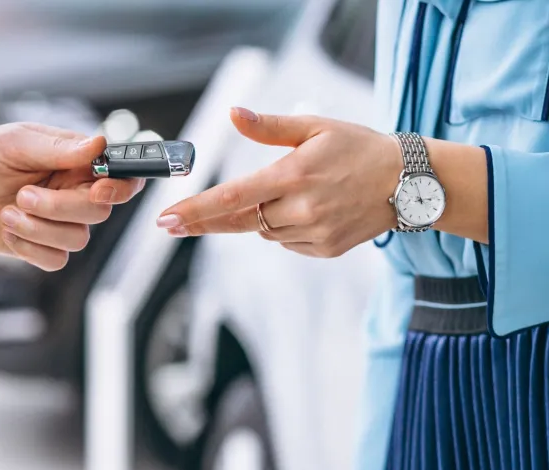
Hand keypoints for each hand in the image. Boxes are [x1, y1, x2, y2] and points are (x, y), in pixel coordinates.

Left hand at [0, 123, 144, 269]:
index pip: (120, 178)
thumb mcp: (17, 142)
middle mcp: (75, 193)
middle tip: (23, 195)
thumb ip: (59, 148)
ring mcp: (60, 222)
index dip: (120, 189)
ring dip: (38, 229)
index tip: (98, 191)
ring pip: (77, 240)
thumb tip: (99, 144)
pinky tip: (8, 229)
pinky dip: (29, 248)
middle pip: (99, 214)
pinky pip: (56, 261)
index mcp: (78, 163)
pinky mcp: (42, 246)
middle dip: (60, 209)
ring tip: (8, 212)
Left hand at [156, 108, 400, 257]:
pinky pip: (287, 242)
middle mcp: (302, 209)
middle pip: (241, 219)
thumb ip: (269, 126)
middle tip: (175, 222)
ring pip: (265, 231)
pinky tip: (309, 210)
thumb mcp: (316, 127)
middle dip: (212, 218)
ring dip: (263, 216)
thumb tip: (232, 114)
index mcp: (293, 175)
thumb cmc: (359, 148)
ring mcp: (315, 234)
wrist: (409, 182)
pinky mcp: (326, 249)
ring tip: (295, 194)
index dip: (196, 210)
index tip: (166, 220)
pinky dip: (286, 228)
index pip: (232, 197)